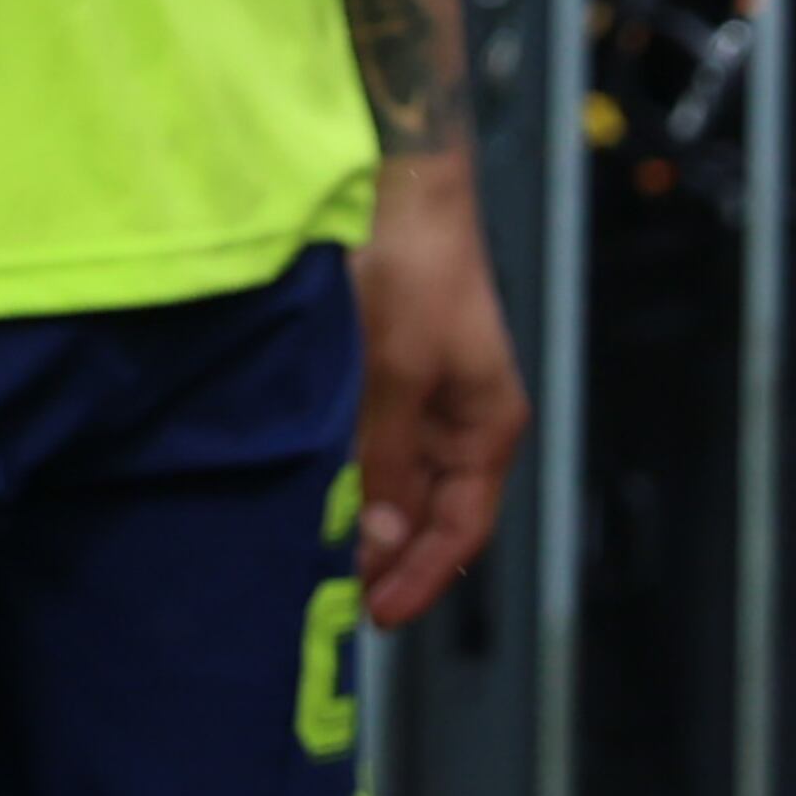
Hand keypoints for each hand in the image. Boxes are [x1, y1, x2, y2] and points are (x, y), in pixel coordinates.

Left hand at [349, 151, 526, 627]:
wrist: (398, 182)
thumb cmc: (416, 266)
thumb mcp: (398, 368)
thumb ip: (387, 455)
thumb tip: (380, 537)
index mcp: (486, 426)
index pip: (461, 529)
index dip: (420, 577)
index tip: (375, 613)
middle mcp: (460, 421)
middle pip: (426, 513)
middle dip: (385, 554)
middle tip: (331, 592)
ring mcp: (422, 398)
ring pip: (393, 481)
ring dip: (361, 515)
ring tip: (314, 550)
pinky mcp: (385, 373)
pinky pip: (369, 443)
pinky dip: (344, 471)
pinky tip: (309, 487)